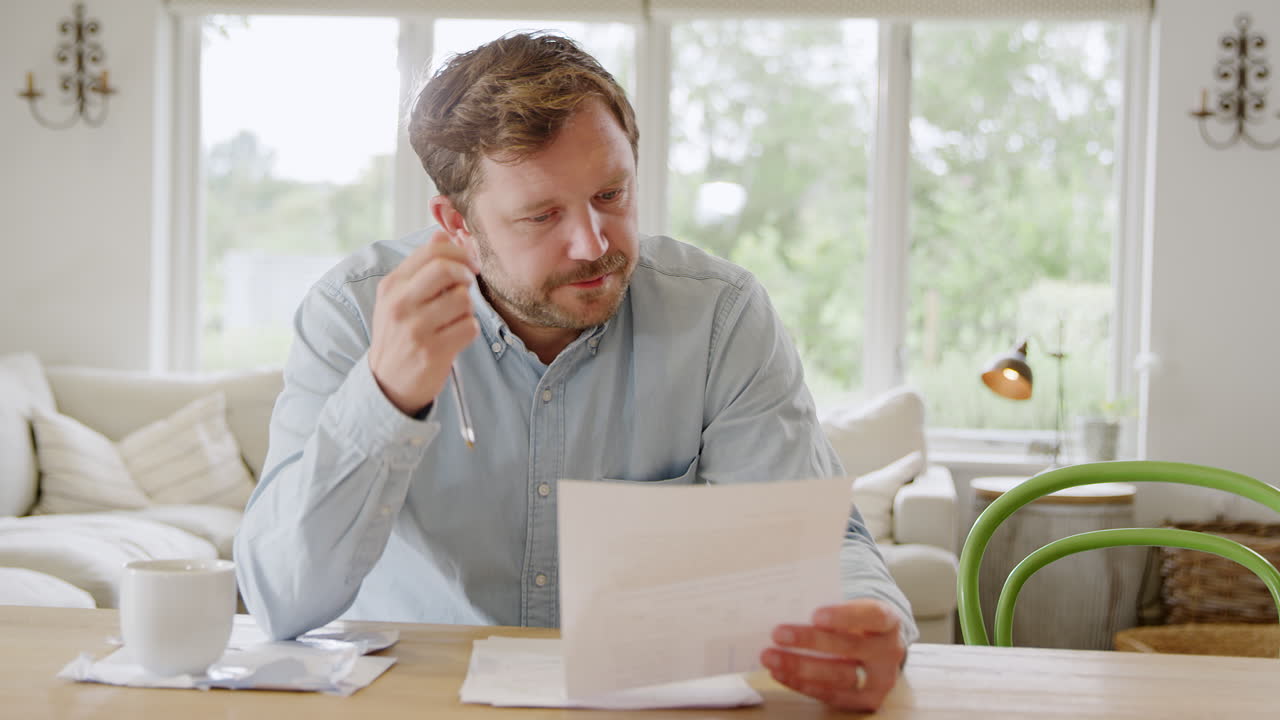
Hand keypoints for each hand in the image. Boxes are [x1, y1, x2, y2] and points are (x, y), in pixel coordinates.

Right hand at [369, 230, 479, 414]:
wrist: (386, 384)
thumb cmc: (399, 335)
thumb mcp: (398, 298)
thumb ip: (420, 267)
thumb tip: (442, 235)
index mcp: (392, 286)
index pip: (432, 251)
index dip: (459, 252)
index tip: (469, 263)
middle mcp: (400, 304)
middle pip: (447, 269)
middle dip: (466, 273)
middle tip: (468, 284)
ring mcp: (416, 329)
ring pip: (463, 299)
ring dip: (467, 309)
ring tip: (454, 318)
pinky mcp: (433, 352)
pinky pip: (469, 327)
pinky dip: (469, 331)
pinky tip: (455, 337)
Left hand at [760, 598, 905, 712]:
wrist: (875, 647)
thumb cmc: (854, 621)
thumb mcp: (850, 607)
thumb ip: (827, 604)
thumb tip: (785, 603)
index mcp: (887, 620)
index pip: (872, 615)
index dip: (844, 615)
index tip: (815, 615)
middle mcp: (888, 651)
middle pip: (850, 647)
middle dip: (811, 641)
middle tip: (777, 634)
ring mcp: (880, 679)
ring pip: (840, 676)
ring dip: (800, 667)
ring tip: (771, 657)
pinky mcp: (866, 700)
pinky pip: (831, 695)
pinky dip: (802, 684)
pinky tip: (780, 673)